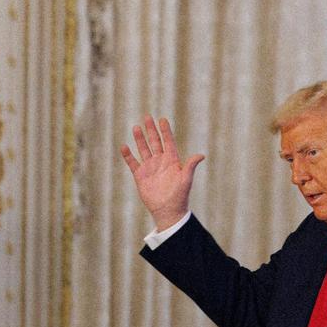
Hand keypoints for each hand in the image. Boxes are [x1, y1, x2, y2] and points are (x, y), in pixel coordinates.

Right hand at [120, 115, 204, 230]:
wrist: (168, 210)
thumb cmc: (180, 195)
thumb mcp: (186, 179)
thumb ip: (191, 166)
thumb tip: (201, 155)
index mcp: (172, 161)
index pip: (168, 142)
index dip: (165, 131)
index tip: (162, 119)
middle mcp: (160, 161)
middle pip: (155, 142)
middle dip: (151, 130)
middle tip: (147, 117)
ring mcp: (150, 168)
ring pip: (143, 150)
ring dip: (140, 139)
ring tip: (136, 127)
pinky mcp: (140, 175)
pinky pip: (133, 163)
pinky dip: (128, 155)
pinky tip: (124, 146)